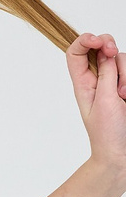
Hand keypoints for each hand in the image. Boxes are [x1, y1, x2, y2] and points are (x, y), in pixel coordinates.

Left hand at [66, 32, 125, 173]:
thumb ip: (107, 74)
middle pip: (103, 49)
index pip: (76, 53)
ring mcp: (116, 84)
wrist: (122, 156)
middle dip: (110, 48)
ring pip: (123, 60)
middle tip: (112, 52)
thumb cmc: (108, 134)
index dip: (85, 40)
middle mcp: (98, 80)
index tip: (97, 40)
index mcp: (83, 84)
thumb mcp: (104, 101)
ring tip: (124, 96)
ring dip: (125, 73)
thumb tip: (106, 52)